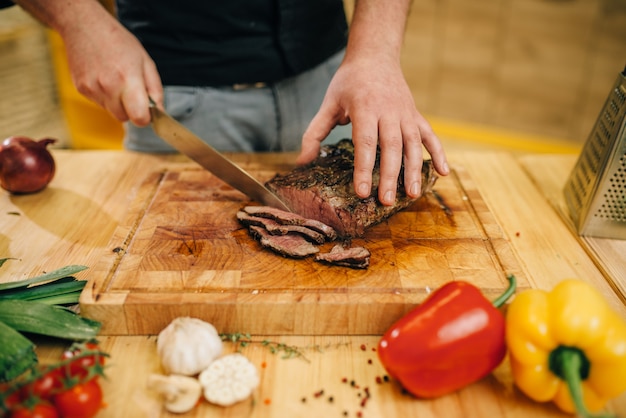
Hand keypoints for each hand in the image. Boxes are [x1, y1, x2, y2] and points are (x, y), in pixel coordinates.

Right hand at [60, 10, 162, 125]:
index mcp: (128, 79)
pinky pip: (99, 103)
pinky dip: (104, 96)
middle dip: (131, 109)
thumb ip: (155, 90)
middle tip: (130, 88)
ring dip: (117, 103)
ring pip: (111, 112)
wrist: (84, 26)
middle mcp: (108, 87)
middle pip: (125, 118)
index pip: (139, 118)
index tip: (146, 109)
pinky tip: (104, 77)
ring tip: (115, 79)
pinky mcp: (81, 90)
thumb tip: (159, 111)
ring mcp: (92, 90)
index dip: (145, 117)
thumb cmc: (118, 41)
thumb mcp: (146, 62)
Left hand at [298, 57, 448, 205]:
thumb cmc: (349, 82)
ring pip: (413, 145)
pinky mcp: (416, 115)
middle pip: (391, 147)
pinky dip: (439, 153)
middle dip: (390, 176)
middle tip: (387, 201)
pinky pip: (430, 136)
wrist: (375, 55)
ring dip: (414, 171)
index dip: (364, 168)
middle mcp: (389, 111)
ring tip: (411, 195)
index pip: (365, 143)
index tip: (362, 191)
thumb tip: (302, 162)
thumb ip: (315, 133)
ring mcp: (406, 113)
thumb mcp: (328, 104)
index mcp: (365, 108)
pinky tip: (443, 173)